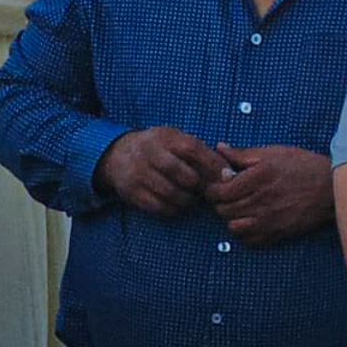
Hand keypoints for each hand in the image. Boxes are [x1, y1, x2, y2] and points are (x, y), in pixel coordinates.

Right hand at [96, 127, 228, 216]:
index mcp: (165, 137)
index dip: (212, 164)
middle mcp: (150, 152)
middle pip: (183, 174)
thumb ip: (200, 152)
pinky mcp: (132, 192)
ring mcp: (139, 173)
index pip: (192, 149)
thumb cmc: (159, 149)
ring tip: (193, 198)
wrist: (118, 155)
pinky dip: (173, 209)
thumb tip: (228, 173)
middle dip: (201, 186)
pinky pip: (159, 207)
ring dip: (189, 200)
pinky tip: (177, 204)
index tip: (227, 176)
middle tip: (209, 191)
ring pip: (172, 193)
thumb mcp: (176, 140)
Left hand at [206, 143, 333, 247]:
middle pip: (223, 210)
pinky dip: (246, 233)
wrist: (331, 187)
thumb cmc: (303, 166)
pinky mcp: (277, 233)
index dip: (212, 189)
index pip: (219, 192)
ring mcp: (268, 220)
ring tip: (239, 208)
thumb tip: (220, 148)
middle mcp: (260, 202)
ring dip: (232, 218)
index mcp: (256, 179)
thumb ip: (242, 153)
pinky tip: (251, 220)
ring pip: (233, 227)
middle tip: (227, 195)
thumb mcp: (272, 152)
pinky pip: (250, 241)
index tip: (216, 185)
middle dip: (220, 203)